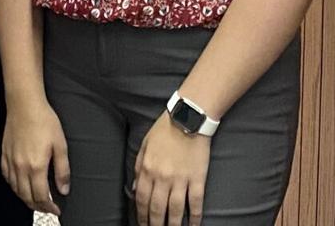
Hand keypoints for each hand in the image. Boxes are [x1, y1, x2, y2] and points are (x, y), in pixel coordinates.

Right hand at [0, 99, 69, 215]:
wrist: (24, 104)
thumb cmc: (43, 121)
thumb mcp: (60, 145)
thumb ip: (62, 170)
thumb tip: (63, 189)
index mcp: (36, 166)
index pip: (41, 196)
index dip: (49, 207)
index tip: (56, 209)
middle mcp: (21, 167)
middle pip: (27, 197)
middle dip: (38, 206)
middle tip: (47, 208)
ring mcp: (11, 161)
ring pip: (15, 189)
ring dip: (25, 198)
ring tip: (35, 199)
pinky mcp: (4, 153)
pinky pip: (6, 176)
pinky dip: (13, 185)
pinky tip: (19, 184)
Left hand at [133, 111, 210, 225]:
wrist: (188, 118)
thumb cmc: (164, 130)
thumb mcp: (145, 146)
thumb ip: (139, 168)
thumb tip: (136, 189)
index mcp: (147, 169)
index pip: (142, 200)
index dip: (141, 216)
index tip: (142, 225)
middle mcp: (162, 177)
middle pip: (157, 209)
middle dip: (155, 225)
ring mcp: (181, 179)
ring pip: (175, 210)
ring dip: (173, 225)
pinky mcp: (197, 179)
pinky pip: (195, 203)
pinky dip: (194, 218)